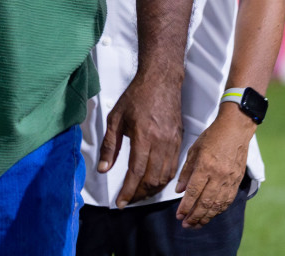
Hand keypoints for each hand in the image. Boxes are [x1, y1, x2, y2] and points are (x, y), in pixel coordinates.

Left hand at [99, 67, 183, 206]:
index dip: (128, 191)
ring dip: (152, 190)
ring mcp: (173, 144)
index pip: (136, 172)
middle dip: (140, 194)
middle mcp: (161, 144)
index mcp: (144, 137)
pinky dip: (163, 179)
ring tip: (139, 194)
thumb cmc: (136, 97)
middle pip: (152, 179)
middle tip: (128, 201)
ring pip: (165, 177)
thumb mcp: (115, 119)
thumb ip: (110, 146)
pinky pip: (173, 168)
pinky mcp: (180, 142)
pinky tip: (153, 182)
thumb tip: (104, 169)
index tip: (121, 202)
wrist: (161, 82)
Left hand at [174, 106, 253, 227]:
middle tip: (186, 224)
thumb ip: (186, 171)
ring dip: (207, 216)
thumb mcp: (193, 150)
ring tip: (197, 224)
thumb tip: (180, 190)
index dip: (185, 206)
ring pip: (218, 204)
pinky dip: (219, 209)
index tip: (178, 215)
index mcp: (205, 166)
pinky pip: (228, 200)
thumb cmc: (212, 137)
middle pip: (206, 202)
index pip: (193, 192)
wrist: (235, 130)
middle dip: (195, 216)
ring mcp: (230, 180)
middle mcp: (218, 176)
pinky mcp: (237, 181)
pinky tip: (212, 214)